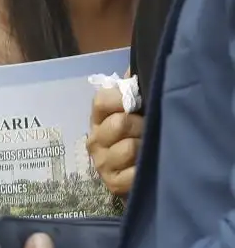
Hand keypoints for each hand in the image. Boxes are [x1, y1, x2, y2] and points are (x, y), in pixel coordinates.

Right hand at [87, 84, 142, 198]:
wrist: (147, 172)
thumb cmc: (144, 133)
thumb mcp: (140, 107)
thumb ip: (137, 87)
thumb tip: (141, 63)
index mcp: (99, 119)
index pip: (101, 100)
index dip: (122, 98)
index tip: (137, 102)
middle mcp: (95, 141)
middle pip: (119, 124)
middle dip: (141, 125)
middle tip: (149, 129)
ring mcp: (102, 164)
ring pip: (128, 148)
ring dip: (145, 147)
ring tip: (151, 148)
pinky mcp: (113, 184)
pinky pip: (133, 173)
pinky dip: (145, 169)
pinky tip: (148, 167)